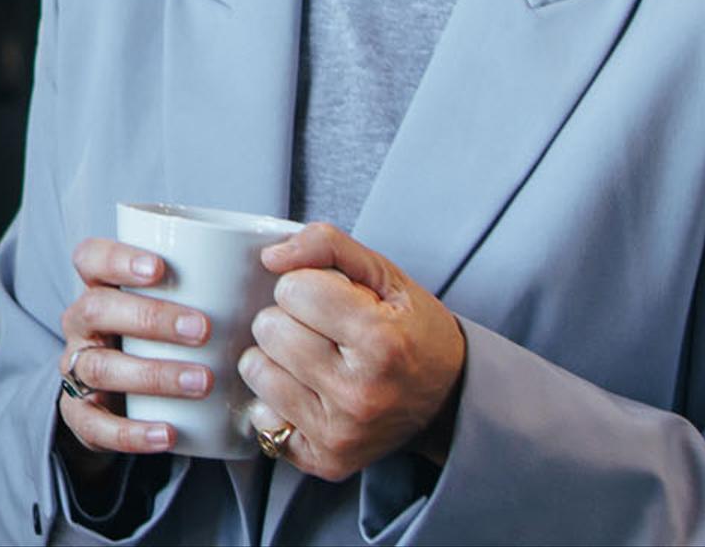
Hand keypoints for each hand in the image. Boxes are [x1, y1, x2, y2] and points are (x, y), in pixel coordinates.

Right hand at [51, 237, 219, 459]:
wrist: (130, 400)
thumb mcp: (184, 304)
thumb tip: (281, 257)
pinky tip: (168, 432)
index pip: (90, 258)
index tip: (160, 268)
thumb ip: (220, 281)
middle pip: (96, 309)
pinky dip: (132, 431)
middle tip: (203, 329)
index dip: (117, 259)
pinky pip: (96, 425)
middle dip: (150, 318)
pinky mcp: (81, 415)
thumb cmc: (172, 338)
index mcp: (103, 287)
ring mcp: (78, 368)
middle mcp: (84, 324)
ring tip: (202, 381)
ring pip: (99, 366)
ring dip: (152, 373)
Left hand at [239, 223, 467, 481]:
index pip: (293, 289)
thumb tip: (270, 257)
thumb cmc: (413, 333)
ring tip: (315, 360)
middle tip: (325, 332)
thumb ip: (328, 246)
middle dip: (290, 319)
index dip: (308, 286)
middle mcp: (359, 393)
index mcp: (381, 341)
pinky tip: (310, 394)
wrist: (448, 403)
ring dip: (277, 358)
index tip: (333, 300)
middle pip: (269, 328)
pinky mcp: (323, 460)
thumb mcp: (386, 276)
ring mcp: (339, 432)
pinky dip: (277, 401)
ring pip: (255, 369)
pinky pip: (260, 416)